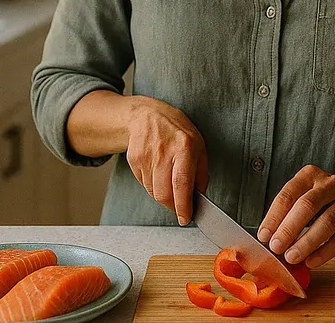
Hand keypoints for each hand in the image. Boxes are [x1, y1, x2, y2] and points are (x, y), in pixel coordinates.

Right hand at [124, 96, 208, 225]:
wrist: (147, 116)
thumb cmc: (177, 130)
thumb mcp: (199, 145)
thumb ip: (201, 173)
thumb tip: (199, 197)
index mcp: (184, 147)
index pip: (181, 183)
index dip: (183, 205)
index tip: (186, 219)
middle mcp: (163, 152)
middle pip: (164, 193)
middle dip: (173, 207)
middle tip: (180, 209)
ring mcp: (146, 156)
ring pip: (153, 192)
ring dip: (163, 195)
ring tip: (169, 181)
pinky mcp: (134, 160)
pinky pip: (144, 184)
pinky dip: (152, 186)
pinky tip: (158, 172)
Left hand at [257, 165, 334, 267]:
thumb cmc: (324, 201)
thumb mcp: (304, 196)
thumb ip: (288, 213)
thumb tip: (269, 239)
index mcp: (310, 175)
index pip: (289, 194)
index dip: (274, 216)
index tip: (264, 235)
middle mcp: (330, 185)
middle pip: (308, 205)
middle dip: (289, 228)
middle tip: (276, 247)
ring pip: (327, 222)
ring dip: (306, 242)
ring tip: (291, 257)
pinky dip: (324, 252)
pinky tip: (311, 261)